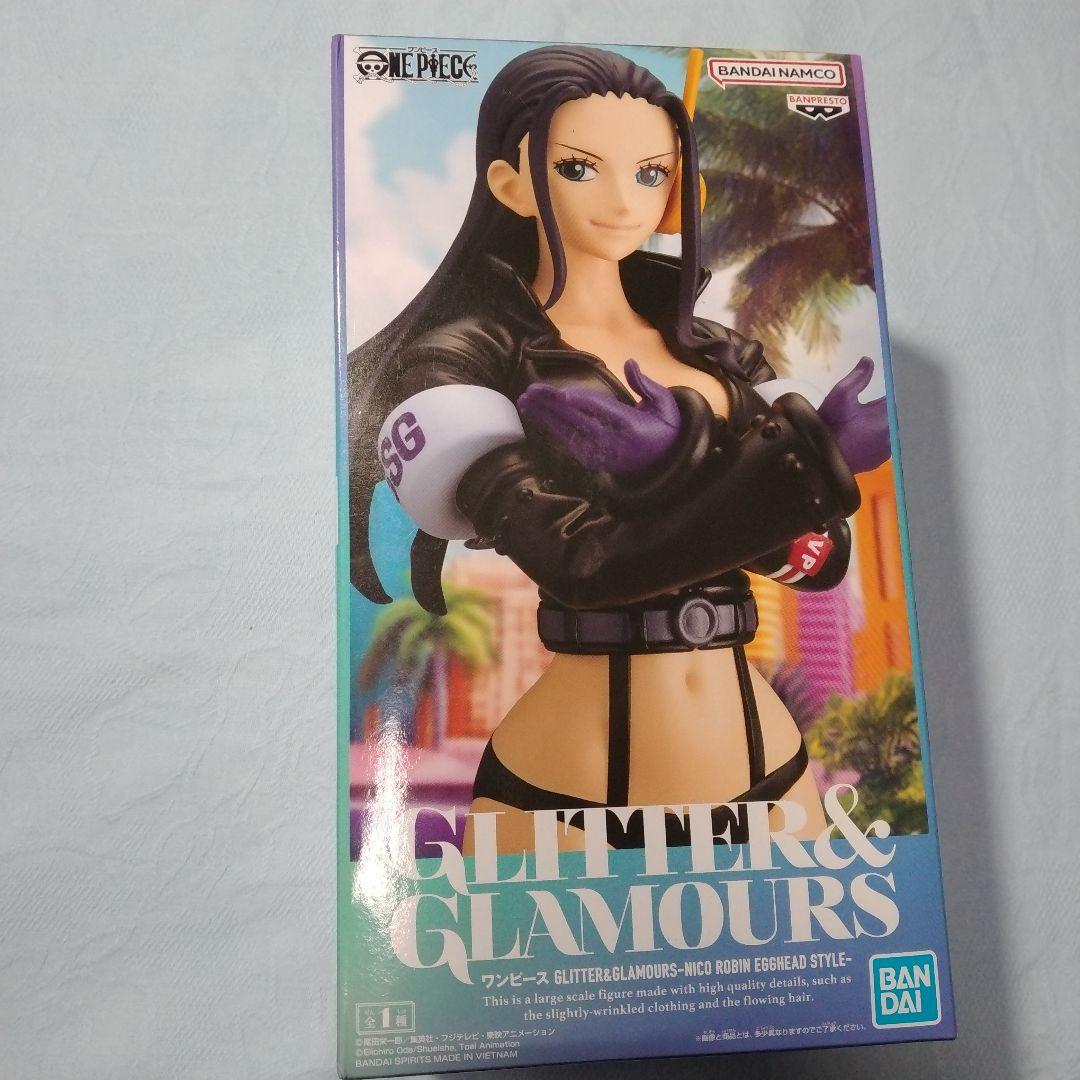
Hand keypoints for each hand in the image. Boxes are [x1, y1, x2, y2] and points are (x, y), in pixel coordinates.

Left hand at [516, 360, 681, 475]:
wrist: (666, 464)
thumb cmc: (666, 429)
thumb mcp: (665, 404)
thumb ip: (645, 384)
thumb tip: (629, 362)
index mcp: (630, 425)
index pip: (602, 410)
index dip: (581, 402)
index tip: (562, 393)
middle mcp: (611, 441)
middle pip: (577, 420)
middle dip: (552, 406)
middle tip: (530, 392)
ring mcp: (600, 452)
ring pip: (567, 432)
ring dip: (544, 417)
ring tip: (525, 403)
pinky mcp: (592, 459)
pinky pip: (568, 442)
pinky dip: (552, 428)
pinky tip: (537, 417)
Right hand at [818, 356, 891, 474]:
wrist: (818, 457)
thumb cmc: (829, 424)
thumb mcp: (840, 395)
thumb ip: (858, 377)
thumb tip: (868, 361)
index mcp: (887, 416)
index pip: (900, 399)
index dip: (896, 392)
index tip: (892, 387)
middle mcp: (893, 434)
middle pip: (899, 416)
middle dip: (891, 409)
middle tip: (877, 405)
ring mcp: (887, 450)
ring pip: (894, 432)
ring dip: (887, 425)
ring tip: (872, 421)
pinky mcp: (880, 460)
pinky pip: (888, 445)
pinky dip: (882, 440)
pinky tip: (869, 437)